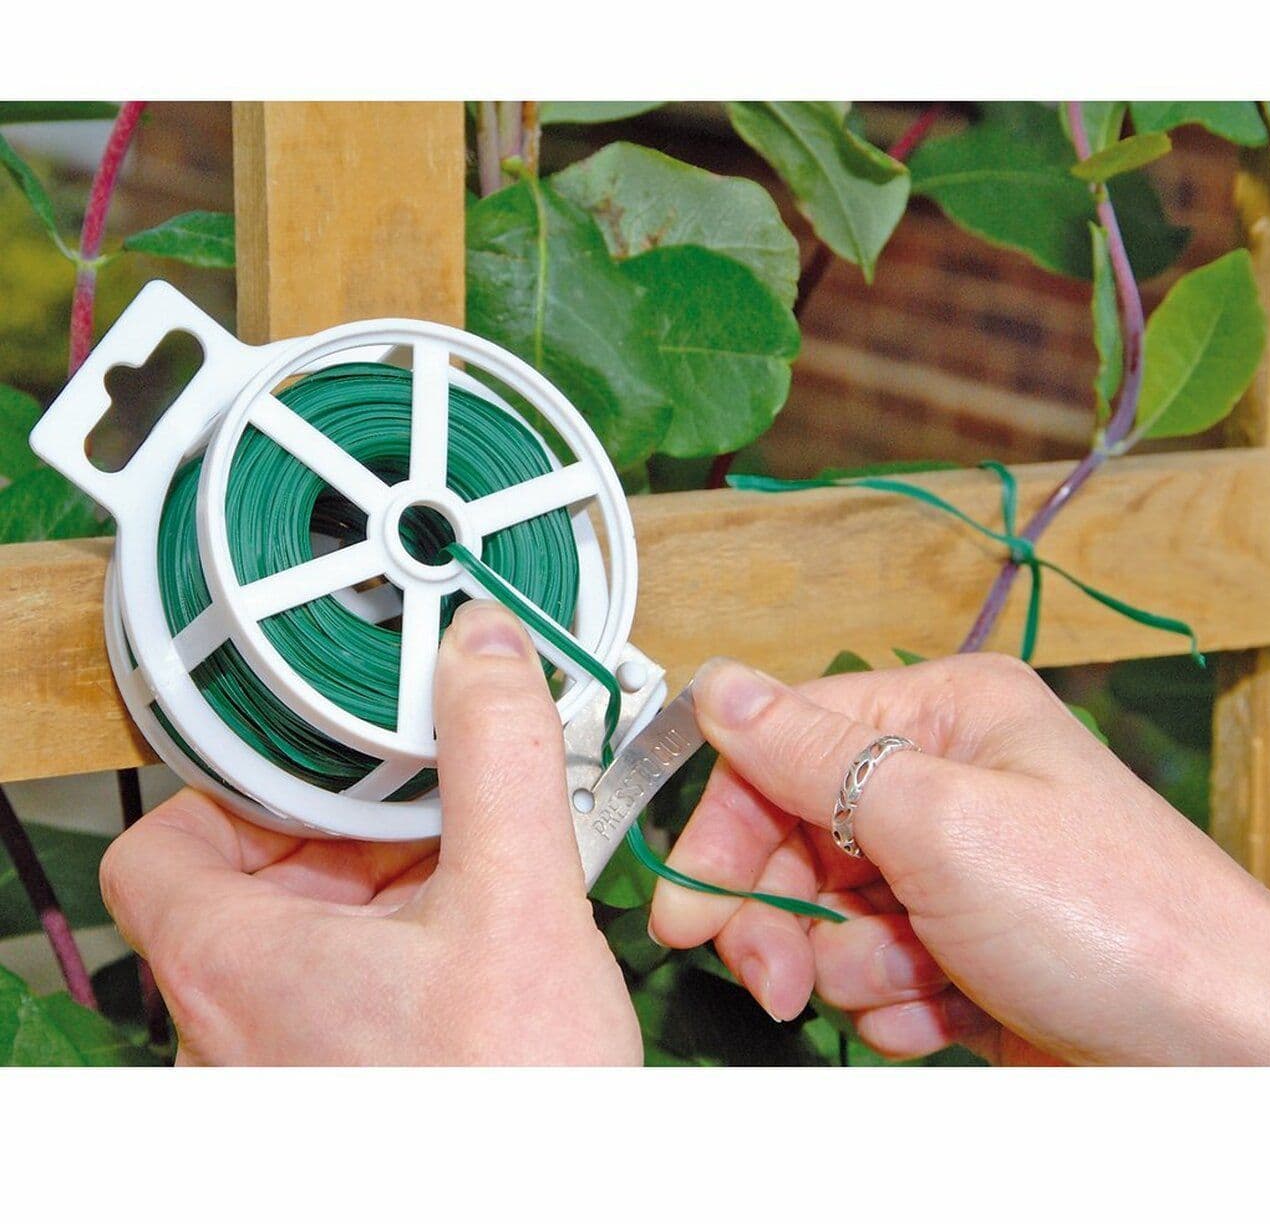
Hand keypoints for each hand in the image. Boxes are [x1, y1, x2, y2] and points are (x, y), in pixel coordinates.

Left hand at [100, 601, 639, 1065]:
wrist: (555, 1210)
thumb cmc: (508, 1112)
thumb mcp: (518, 903)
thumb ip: (498, 757)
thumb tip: (481, 650)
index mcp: (237, 972)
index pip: (166, 840)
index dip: (247, 786)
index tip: (334, 764)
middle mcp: (231, 1039)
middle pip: (252, 886)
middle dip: (354, 838)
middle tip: (434, 818)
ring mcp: (279, 1080)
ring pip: (303, 949)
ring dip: (386, 898)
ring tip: (471, 882)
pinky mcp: (334, 1104)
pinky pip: (340, 1004)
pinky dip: (401, 960)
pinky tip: (480, 957)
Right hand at [649, 653, 1269, 1064]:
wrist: (1218, 1060)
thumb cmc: (1114, 922)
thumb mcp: (941, 822)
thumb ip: (811, 755)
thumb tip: (717, 683)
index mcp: (942, 719)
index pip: (784, 746)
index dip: (726, 826)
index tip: (686, 904)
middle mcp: (944, 784)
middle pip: (796, 837)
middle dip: (780, 915)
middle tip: (772, 979)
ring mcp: (952, 871)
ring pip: (826, 916)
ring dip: (848, 966)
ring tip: (909, 985)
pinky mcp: (959, 949)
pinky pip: (872, 972)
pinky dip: (890, 1003)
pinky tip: (944, 1011)